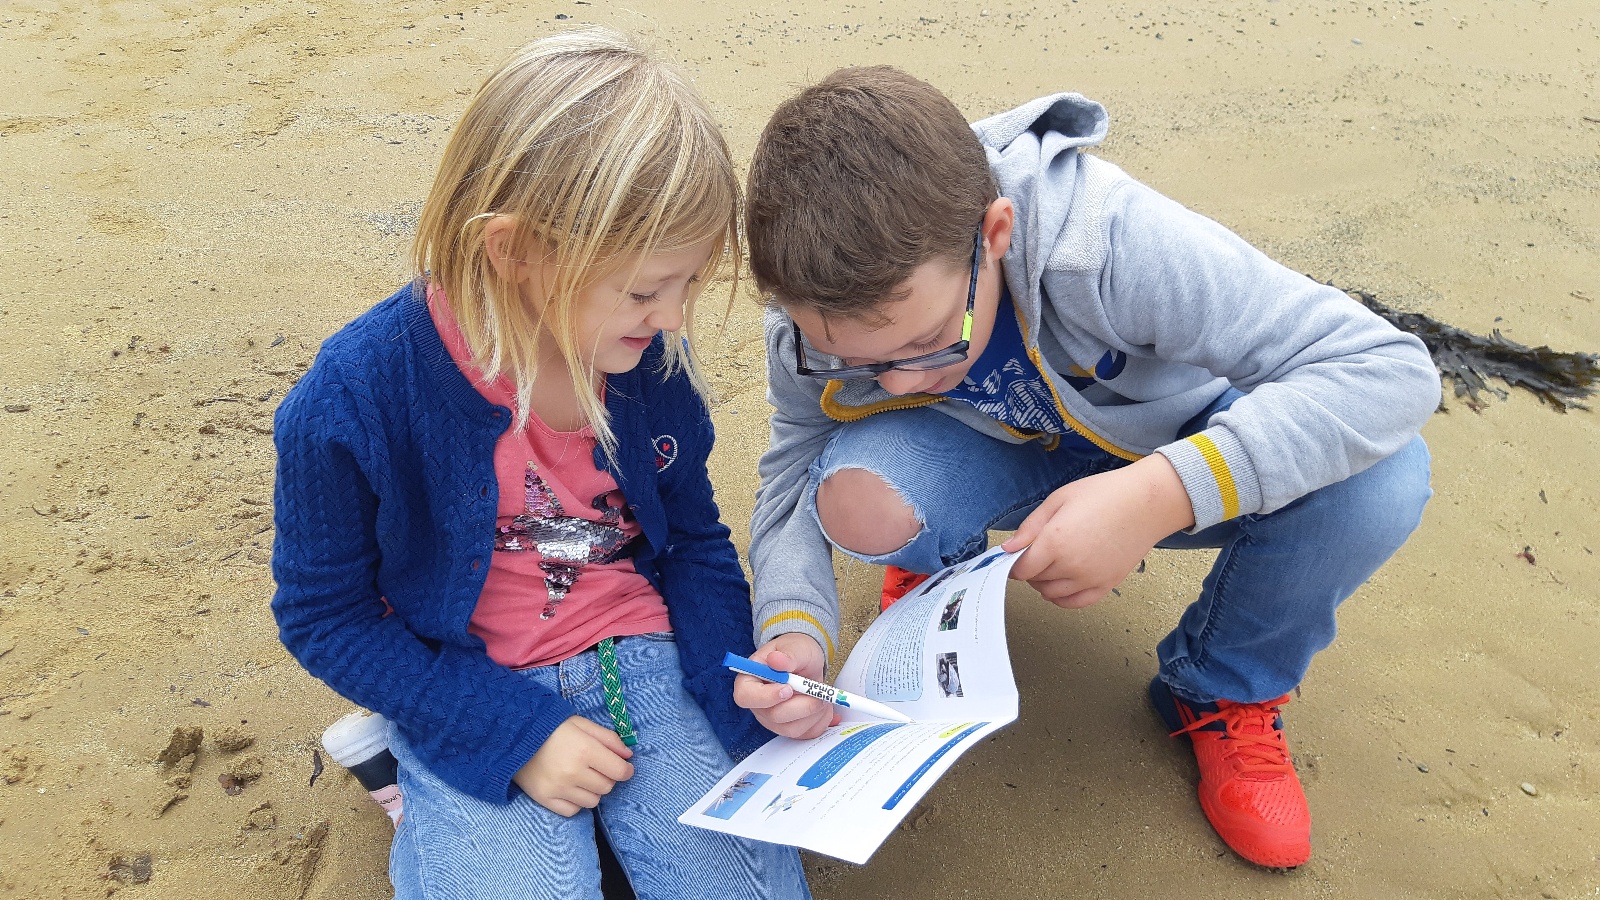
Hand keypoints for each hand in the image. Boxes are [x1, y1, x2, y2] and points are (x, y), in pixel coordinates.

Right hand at [512, 716, 634, 816]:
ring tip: (581, 776)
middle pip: (607, 787)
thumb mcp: (582, 724)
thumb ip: (608, 739)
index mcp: (585, 750)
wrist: (513, 736)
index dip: (626, 770)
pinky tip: (569, 788)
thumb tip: (628, 755)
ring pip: (592, 801)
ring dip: (592, 790)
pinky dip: (576, 801)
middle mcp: (573, 772)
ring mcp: (558, 788)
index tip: (624, 767)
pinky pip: (573, 810)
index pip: (619, 771)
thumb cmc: (551, 727)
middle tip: (596, 767)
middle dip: (607, 777)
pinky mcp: (545, 799)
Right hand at [731, 633, 840, 739]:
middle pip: (773, 716)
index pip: (745, 697)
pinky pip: (807, 733)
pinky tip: (825, 706)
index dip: (766, 697)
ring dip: (814, 713)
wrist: (807, 662)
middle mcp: (758, 705)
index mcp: (749, 681)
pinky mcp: (791, 728)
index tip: (788, 689)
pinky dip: (821, 720)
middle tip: (818, 690)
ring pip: (792, 728)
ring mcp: (773, 720)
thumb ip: (788, 655)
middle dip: (801, 705)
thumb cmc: (795, 653)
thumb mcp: (795, 647)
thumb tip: (776, 660)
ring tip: (822, 694)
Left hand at [1000, 454, 1193, 608]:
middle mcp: (1071, 566)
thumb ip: (1030, 527)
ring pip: (1051, 594)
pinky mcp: (1106, 585)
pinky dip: (1063, 597)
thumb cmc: (1104, 494)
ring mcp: (1090, 579)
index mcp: (1055, 542)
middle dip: (1030, 568)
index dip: (1013, 562)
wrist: (1147, 502)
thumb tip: (1007, 548)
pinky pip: (1074, 603)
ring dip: (1045, 582)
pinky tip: (1064, 581)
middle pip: (1034, 581)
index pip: (1020, 569)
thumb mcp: (1059, 499)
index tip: (1015, 554)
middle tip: (1038, 550)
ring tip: (1054, 561)